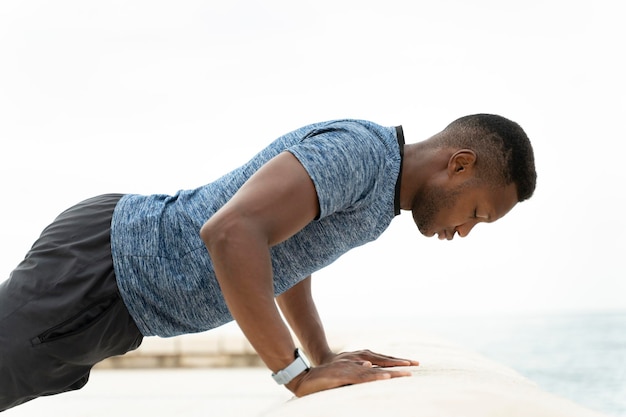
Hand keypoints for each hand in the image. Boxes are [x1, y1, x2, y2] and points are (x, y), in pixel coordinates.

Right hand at [286, 350, 418, 396]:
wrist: (304, 377)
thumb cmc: (325, 377)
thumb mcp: (344, 373)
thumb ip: (357, 371)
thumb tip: (369, 367)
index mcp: (356, 361)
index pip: (380, 361)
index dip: (395, 362)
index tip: (411, 363)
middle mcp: (354, 361)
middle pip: (380, 363)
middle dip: (398, 365)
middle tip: (414, 365)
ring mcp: (348, 368)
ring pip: (373, 371)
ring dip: (389, 372)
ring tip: (404, 374)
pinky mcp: (342, 376)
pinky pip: (361, 377)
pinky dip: (373, 377)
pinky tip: (383, 378)